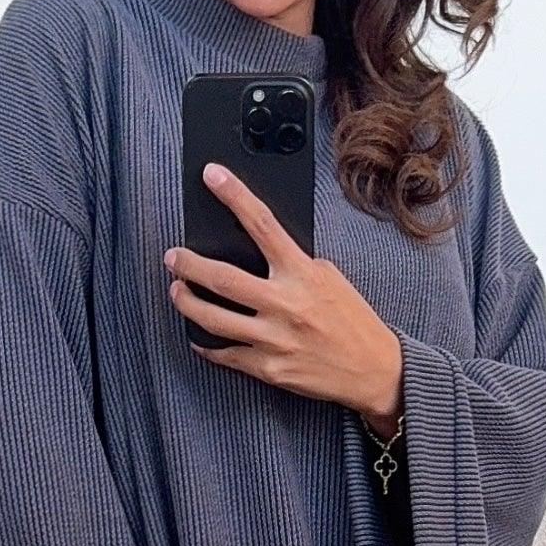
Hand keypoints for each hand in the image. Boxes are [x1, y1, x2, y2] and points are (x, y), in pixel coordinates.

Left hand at [166, 168, 404, 423]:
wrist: (373, 371)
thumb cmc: (352, 320)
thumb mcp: (329, 278)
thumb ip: (293, 264)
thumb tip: (255, 253)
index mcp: (303, 273)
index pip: (263, 224)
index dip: (235, 195)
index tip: (213, 175)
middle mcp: (286, 304)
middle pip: (223, 278)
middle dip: (189, 264)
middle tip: (172, 257)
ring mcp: (275, 338)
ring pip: (213, 319)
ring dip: (187, 302)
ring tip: (176, 291)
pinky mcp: (269, 368)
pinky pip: (225, 354)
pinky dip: (205, 343)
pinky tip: (197, 335)